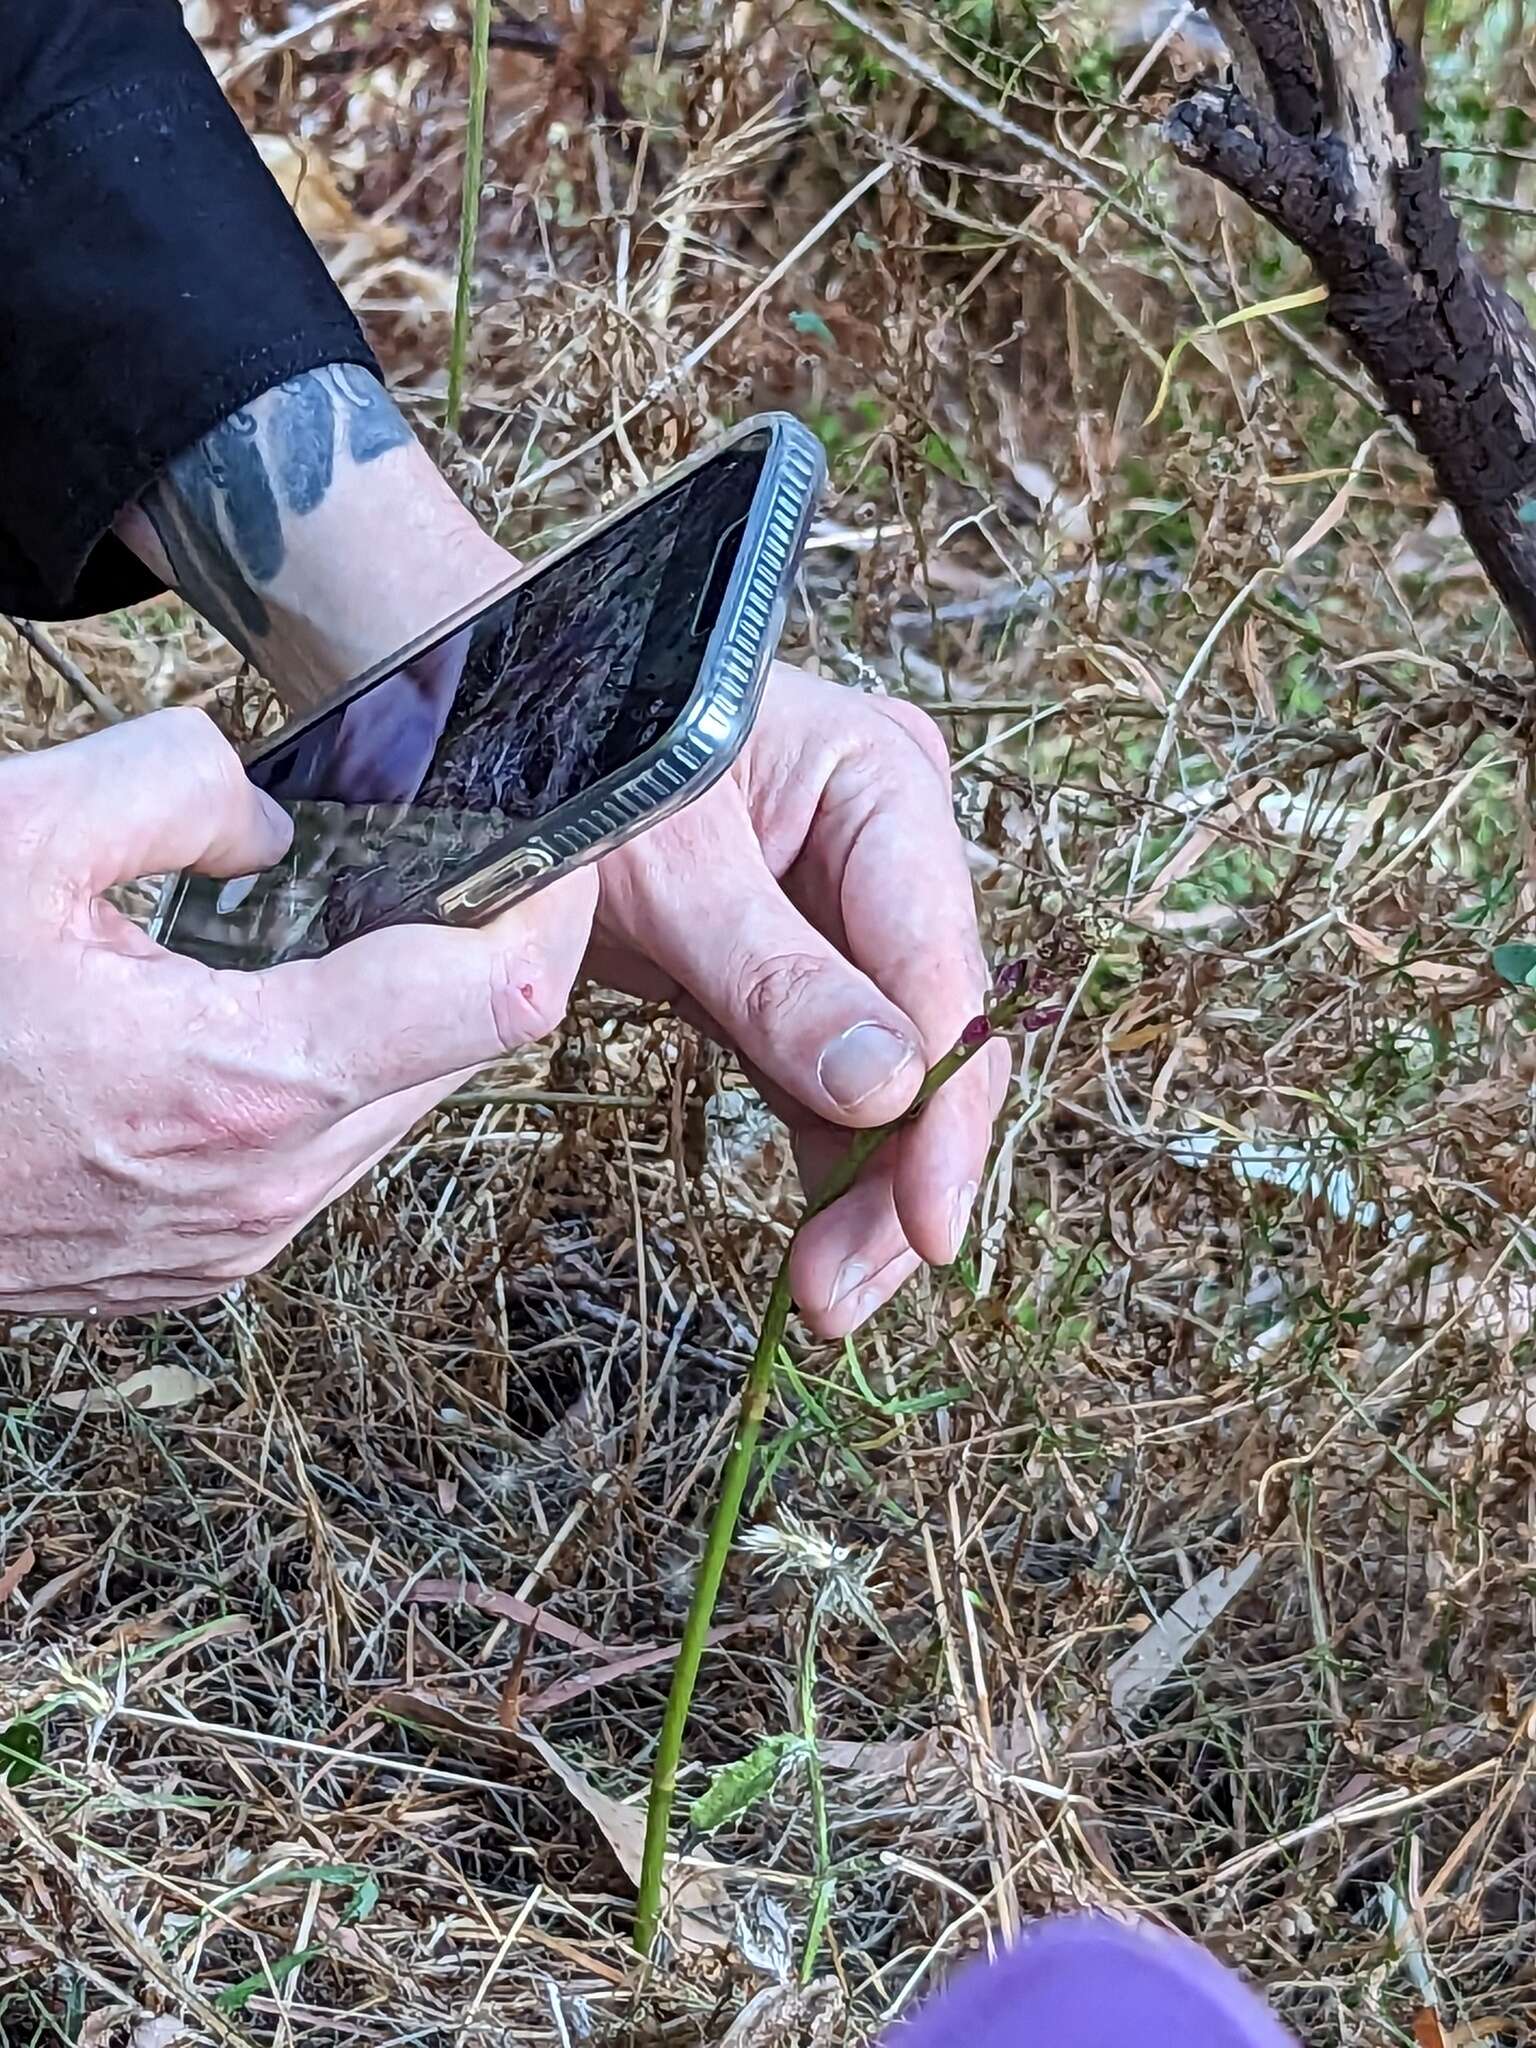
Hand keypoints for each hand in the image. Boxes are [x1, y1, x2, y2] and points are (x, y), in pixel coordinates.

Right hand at [0, 708, 594, 1316]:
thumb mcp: (13, 840)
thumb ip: (174, 786)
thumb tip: (272, 822)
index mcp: (246, 1081)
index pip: (494, 1000)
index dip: (544, 908)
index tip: (549, 850)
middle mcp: (268, 1183)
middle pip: (461, 1053)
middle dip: (473, 952)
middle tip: (438, 866)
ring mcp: (239, 1238)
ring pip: (399, 1109)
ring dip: (400, 1019)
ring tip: (333, 934)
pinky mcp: (206, 1261)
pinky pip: (326, 1155)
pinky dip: (329, 1078)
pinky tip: (258, 1015)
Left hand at [588, 663, 1008, 1339]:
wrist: (488, 727)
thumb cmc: (573, 755)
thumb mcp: (664, 863)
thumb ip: (773, 976)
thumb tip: (888, 1093)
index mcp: (883, 788)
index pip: (941, 970)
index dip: (943, 1109)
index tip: (929, 1225)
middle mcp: (887, 855)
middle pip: (935, 1036)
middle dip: (904, 1173)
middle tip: (850, 1292)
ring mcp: (844, 918)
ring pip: (893, 1077)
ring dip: (870, 1190)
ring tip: (830, 1296)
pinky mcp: (792, 971)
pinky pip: (828, 1079)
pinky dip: (828, 1159)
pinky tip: (821, 1244)